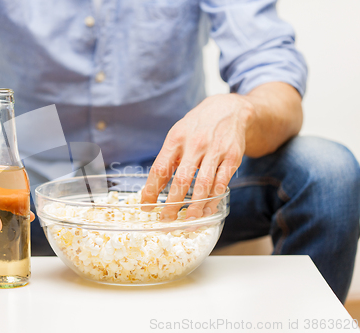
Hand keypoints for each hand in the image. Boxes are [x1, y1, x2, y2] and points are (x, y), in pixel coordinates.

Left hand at [141, 94, 253, 219]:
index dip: (151, 190)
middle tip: (166, 219)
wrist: (229, 109)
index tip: (146, 206)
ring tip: (187, 220)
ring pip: (204, 185)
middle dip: (172, 204)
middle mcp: (195, 144)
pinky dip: (213, 199)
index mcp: (176, 139)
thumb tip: (152, 189)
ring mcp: (215, 151)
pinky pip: (222, 183)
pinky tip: (206, 209)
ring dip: (195, 206)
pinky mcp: (232, 157)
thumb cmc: (197, 126)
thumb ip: (167, 160)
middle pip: (182, 180)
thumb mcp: (177, 135)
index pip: (160, 168)